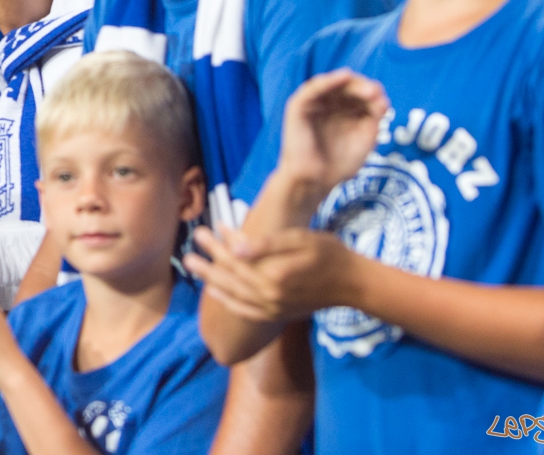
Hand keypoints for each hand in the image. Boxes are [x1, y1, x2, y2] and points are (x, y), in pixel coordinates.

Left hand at [186, 225, 359, 323]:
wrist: (352, 284)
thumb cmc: (328, 253)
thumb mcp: (300, 240)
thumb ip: (266, 244)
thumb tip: (235, 245)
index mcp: (273, 276)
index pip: (238, 258)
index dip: (221, 243)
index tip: (209, 227)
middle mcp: (269, 296)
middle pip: (231, 276)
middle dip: (209, 259)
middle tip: (190, 244)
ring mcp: (272, 309)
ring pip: (233, 294)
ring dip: (211, 279)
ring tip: (192, 264)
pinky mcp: (276, 315)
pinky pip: (245, 311)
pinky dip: (227, 302)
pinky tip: (214, 292)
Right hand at [277, 70, 389, 195]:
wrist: (313, 183)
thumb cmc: (337, 165)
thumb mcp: (364, 140)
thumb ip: (373, 120)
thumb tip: (383, 100)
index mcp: (346, 111)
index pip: (362, 95)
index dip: (374, 96)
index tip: (384, 105)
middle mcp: (330, 104)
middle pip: (349, 87)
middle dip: (365, 88)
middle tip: (377, 94)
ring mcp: (315, 104)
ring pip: (334, 84)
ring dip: (351, 84)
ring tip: (368, 90)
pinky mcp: (299, 106)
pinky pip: (313, 89)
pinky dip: (329, 81)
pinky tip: (344, 77)